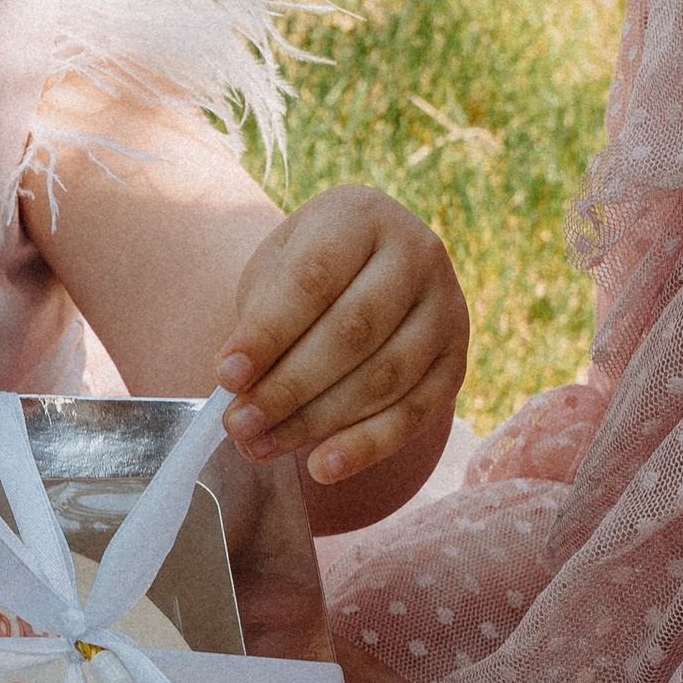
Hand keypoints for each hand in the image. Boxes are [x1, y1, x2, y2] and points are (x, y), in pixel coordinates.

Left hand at [217, 186, 467, 487]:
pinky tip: (322, 467)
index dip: (268, 332)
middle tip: (238, 425)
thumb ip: (262, 318)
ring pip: (385, 376)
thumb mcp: (276, 271)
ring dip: (318, 421)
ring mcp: (447, 307)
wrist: (368, 275)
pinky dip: (368, 446)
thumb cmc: (308, 277)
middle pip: (353, 330)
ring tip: (261, 447)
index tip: (225, 375)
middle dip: (288, 386)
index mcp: (361, 215)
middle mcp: (417, 252)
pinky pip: (417, 413)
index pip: (314, 277)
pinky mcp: (458, 360)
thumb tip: (241, 387)